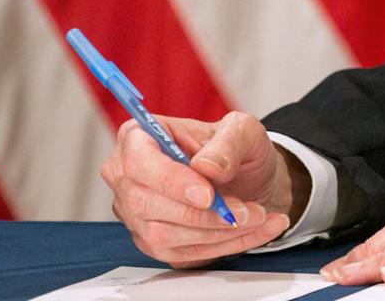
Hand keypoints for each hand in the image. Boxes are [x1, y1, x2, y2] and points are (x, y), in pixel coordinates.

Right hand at [100, 111, 299, 265]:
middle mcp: (128, 178)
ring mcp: (136, 214)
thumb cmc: (236, 149)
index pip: (138, 162)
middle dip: (202, 214)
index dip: (170, 181)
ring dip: (216, 232)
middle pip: (146, 204)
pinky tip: (256, 231)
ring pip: (163, 235)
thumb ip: (228, 143)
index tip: (208, 195)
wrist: (249, 177)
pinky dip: (224, 246)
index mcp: (140, 138)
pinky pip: (181, 253)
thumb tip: (206, 166)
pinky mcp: (153, 242)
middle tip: (246, 211)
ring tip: (256, 217)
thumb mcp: (244, 130)